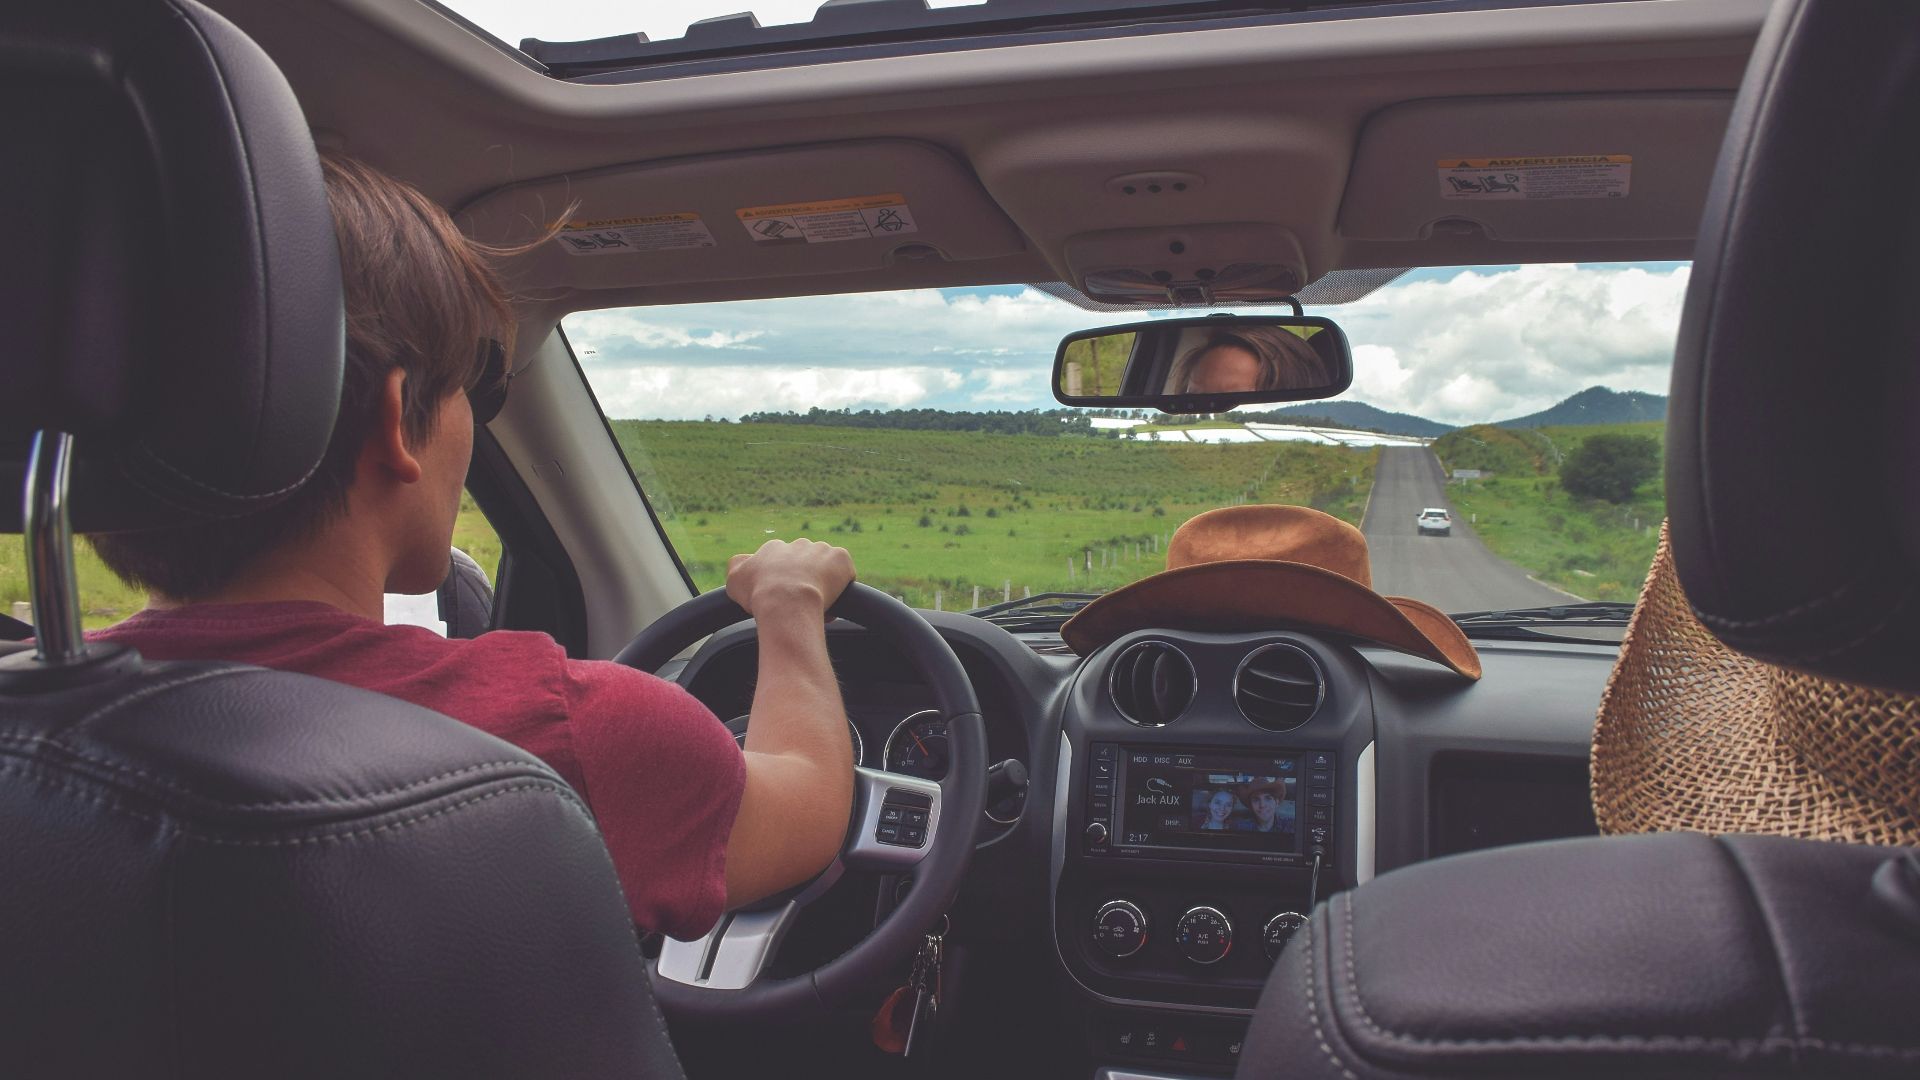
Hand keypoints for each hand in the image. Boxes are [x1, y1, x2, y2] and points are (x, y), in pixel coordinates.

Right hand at [726, 538, 855, 616]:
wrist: (787, 602)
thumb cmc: (759, 595)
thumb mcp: (734, 581)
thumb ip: (736, 567)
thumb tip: (742, 562)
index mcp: (773, 549)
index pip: (780, 563)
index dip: (783, 584)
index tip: (784, 600)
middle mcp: (797, 544)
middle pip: (803, 564)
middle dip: (803, 582)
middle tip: (801, 604)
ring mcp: (821, 550)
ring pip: (825, 568)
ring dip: (823, 584)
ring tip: (818, 607)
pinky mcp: (841, 558)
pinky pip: (845, 572)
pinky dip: (842, 587)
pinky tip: (833, 602)